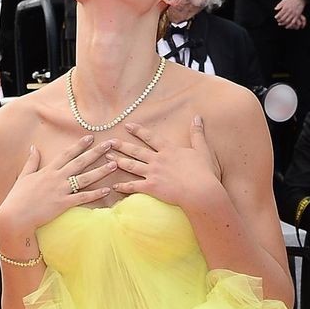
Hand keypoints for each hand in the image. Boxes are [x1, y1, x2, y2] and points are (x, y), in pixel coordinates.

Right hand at [0, 134, 116, 238]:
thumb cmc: (18, 197)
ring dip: (100, 171)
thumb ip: (31, 161)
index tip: (90, 137)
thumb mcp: (24, 176)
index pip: (67, 154)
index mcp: (48, 170)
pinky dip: (95, 194)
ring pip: (85, 178)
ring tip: (114, 164)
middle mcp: (56, 178)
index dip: (79, 145)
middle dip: (95, 152)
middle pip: (79, 162)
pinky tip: (107, 190)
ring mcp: (61, 191)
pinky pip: (83, 198)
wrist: (15, 216)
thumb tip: (33, 147)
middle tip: (109, 144)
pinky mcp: (63, 204)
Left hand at [108, 113, 222, 208]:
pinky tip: (114, 186)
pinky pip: (134, 186)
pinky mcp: (151, 187)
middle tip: (109, 141)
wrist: (201, 191)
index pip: (151, 137)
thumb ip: (197, 134)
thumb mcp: (202, 150)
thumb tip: (198, 117)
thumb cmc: (203, 172)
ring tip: (107, 158)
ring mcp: (153, 173)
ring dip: (118, 162)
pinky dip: (123, 186)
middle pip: (136, 151)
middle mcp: (158, 160)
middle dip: (122, 145)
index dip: (138, 131)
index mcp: (169, 150)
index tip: (128, 126)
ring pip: (132, 166)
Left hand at [274, 0, 305, 28]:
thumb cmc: (291, 0)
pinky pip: (292, 23)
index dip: (277, 17)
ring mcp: (293, 14)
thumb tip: (275, 9)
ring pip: (287, 21)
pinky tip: (286, 27)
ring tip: (280, 24)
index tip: (276, 17)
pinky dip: (289, 26)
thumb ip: (279, 5)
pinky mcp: (297, 16)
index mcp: (285, 8)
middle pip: (282, 18)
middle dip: (279, 21)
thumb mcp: (285, 0)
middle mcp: (289, 11)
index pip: (279, 14)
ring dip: (283, 24)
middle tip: (278, 21)